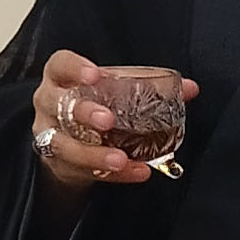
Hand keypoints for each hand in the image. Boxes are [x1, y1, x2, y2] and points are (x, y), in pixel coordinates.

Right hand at [29, 49, 194, 192]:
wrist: (71, 141)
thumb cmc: (95, 104)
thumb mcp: (116, 91)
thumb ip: (148, 87)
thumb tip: (190, 88)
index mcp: (61, 77)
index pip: (60, 65)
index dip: (74, 68)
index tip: (95, 75)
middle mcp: (48, 103)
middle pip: (56, 103)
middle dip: (82, 111)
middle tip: (107, 121)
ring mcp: (48, 134)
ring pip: (62, 143)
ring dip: (93, 153)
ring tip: (120, 159)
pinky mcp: (58, 163)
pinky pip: (82, 170)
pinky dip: (111, 174)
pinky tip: (136, 172)